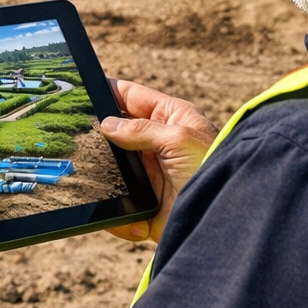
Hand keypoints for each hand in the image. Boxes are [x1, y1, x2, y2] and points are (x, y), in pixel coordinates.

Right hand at [99, 79, 217, 242]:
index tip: (83, 89)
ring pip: (113, 172)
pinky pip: (121, 208)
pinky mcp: (148, 207)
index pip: (131, 97)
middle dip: (100, 139)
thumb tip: (106, 125)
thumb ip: (140, 130)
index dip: (108, 91)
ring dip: (106, 179)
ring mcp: (151, 175)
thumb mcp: (178, 139)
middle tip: (80, 138)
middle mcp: (158, 145)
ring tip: (100, 181)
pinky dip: (120, 215)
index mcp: (169, 119)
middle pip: (116, 134)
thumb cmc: (213, 168)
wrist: (227, 218)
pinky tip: (132, 217)